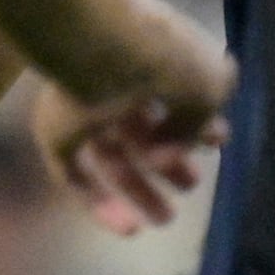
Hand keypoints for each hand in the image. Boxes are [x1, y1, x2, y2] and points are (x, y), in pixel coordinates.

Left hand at [32, 0, 229, 214]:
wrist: (104, 46)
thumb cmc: (167, 59)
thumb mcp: (213, 85)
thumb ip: (202, 120)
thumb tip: (180, 145)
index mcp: (155, 58)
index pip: (175, 95)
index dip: (198, 124)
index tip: (218, 145)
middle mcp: (117, 80)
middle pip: (141, 128)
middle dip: (168, 160)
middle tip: (191, 186)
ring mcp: (82, 106)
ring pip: (109, 154)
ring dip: (138, 189)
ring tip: (166, 220)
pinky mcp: (55, 132)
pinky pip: (73, 173)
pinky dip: (98, 203)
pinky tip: (129, 229)